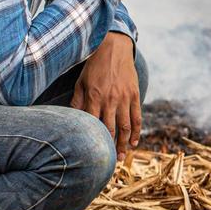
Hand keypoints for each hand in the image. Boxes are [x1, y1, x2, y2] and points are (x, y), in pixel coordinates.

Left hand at [70, 31, 141, 155]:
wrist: (113, 47)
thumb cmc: (93, 66)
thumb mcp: (80, 83)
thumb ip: (77, 102)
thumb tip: (73, 120)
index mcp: (94, 97)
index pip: (93, 125)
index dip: (94, 140)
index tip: (92, 153)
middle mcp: (109, 99)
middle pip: (110, 130)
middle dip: (110, 148)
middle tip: (109, 161)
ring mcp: (124, 97)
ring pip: (126, 126)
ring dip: (124, 144)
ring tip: (122, 156)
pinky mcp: (134, 94)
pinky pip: (137, 117)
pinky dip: (137, 131)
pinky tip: (134, 142)